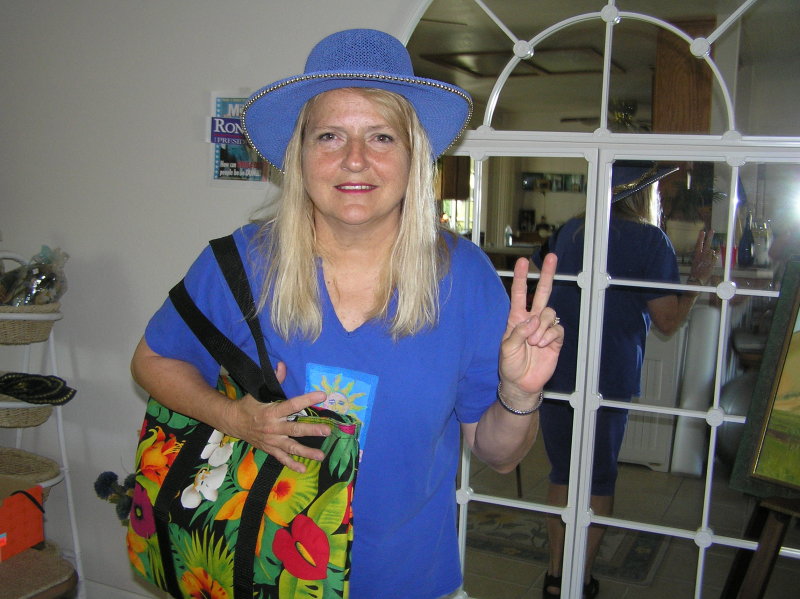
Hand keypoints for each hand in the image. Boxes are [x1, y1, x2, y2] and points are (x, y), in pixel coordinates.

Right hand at [221, 361, 330, 472]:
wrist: (233, 422)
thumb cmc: (249, 405)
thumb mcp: (259, 391)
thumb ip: (274, 379)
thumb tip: (282, 365)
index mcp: (272, 412)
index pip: (292, 405)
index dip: (307, 400)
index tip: (322, 395)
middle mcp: (273, 427)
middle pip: (295, 429)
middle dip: (312, 430)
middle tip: (327, 430)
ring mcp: (272, 440)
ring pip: (291, 447)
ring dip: (307, 452)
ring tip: (321, 455)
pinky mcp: (270, 449)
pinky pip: (282, 458)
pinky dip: (292, 464)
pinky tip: (304, 469)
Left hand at [499, 255, 563, 402]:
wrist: (521, 384)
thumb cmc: (510, 365)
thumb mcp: (506, 349)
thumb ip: (518, 333)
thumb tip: (534, 320)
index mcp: (516, 319)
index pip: (518, 293)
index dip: (520, 278)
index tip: (522, 262)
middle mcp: (531, 320)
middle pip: (541, 293)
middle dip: (546, 275)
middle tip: (551, 257)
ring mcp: (544, 329)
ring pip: (550, 312)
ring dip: (542, 326)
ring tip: (534, 342)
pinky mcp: (555, 339)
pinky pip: (557, 328)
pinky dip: (549, 336)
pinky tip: (542, 345)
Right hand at [689, 229, 715, 284]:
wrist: (697, 279)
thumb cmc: (696, 271)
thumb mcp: (696, 261)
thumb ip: (702, 255)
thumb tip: (711, 250)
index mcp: (696, 254)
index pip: (698, 244)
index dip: (701, 237)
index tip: (702, 231)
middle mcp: (702, 255)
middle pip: (707, 244)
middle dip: (709, 237)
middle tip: (712, 230)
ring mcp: (708, 258)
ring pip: (712, 251)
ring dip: (712, 253)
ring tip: (708, 259)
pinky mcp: (712, 262)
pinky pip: (715, 256)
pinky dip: (715, 257)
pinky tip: (713, 258)